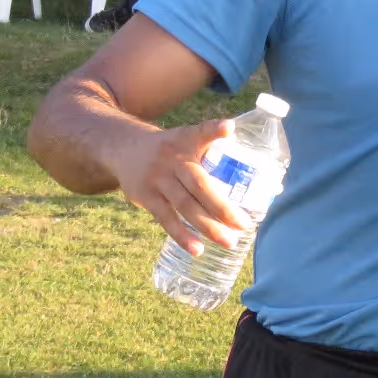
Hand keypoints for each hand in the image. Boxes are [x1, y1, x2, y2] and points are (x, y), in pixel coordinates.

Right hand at [106, 118, 250, 253]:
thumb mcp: (187, 137)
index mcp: (186, 140)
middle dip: (223, 207)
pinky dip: (182, 235)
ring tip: (229, 242)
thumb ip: (213, 147)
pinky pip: (166, 219)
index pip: (202, 132)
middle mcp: (172, 159)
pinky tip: (197, 249)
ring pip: (185, 206)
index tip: (229, 128)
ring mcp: (158, 179)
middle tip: (244, 224)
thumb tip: (253, 169)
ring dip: (207, 227)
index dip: (215, 129)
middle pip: (200, 185)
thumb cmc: (170, 147)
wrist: (125, 148)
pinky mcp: (146, 196)